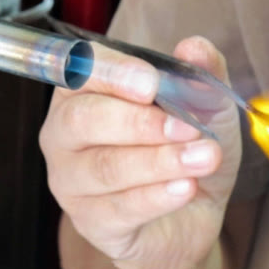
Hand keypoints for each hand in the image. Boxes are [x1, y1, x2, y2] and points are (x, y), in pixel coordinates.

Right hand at [40, 36, 242, 268]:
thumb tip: (194, 47)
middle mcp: (64, 135)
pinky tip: (186, 188)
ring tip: (204, 158)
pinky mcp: (89, 221)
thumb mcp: (204, 108)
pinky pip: (118, 208)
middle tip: (187, 126)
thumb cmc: (183, 154)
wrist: (189, 217)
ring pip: (104, 167)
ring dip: (159, 162)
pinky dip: (157, 197)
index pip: (81, 72)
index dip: (113, 74)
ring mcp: (70, 182)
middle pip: (81, 121)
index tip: (153, 83)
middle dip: (138, 122)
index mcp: (83, 93)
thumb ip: (200, 76)